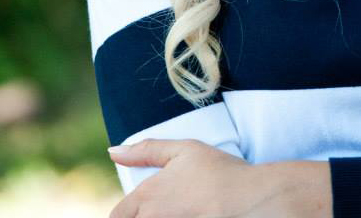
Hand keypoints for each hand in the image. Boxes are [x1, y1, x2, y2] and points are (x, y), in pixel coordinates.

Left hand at [107, 138, 280, 217]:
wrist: (248, 201)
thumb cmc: (217, 171)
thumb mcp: (183, 149)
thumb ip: (146, 150)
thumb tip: (113, 151)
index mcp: (147, 197)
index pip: (118, 214)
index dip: (123, 213)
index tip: (136, 209)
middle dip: (139, 215)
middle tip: (165, 206)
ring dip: (158, 217)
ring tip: (178, 210)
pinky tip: (189, 215)